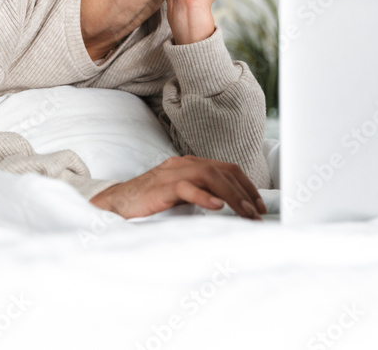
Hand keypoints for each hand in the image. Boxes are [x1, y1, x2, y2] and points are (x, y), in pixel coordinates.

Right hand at [89, 155, 267, 219]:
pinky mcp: (161, 186)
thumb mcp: (181, 197)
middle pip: (223, 171)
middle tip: (258, 214)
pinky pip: (186, 187)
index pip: (226, 169)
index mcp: (190, 165)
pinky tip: (217, 206)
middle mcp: (184, 164)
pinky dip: (204, 196)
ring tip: (246, 213)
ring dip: (233, 196)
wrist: (117, 203)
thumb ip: (201, 195)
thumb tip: (229, 208)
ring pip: (210, 176)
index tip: (259, 206)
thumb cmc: (149, 202)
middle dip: (245, 193)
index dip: (247, 186)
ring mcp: (172, 173)